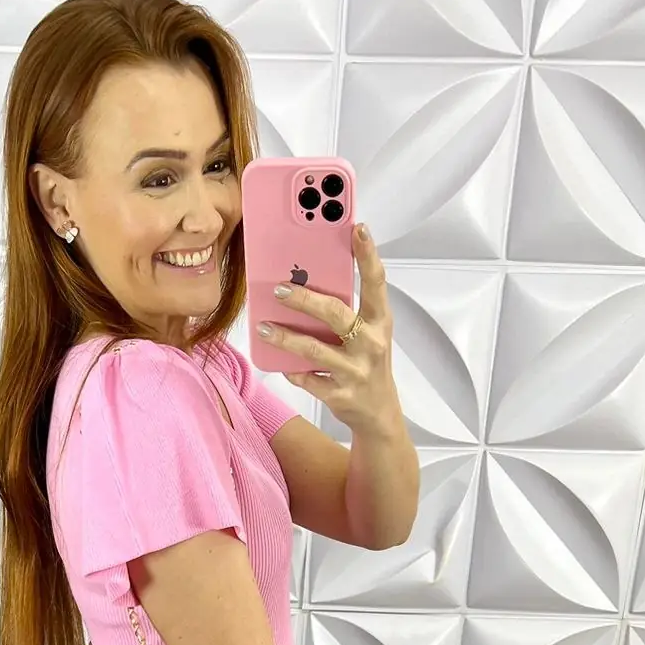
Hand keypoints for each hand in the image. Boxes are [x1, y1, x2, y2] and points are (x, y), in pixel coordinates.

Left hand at [258, 222, 397, 432]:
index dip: (368, 255)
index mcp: (380, 322)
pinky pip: (308, 380)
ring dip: (286, 338)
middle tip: (279, 289)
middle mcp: (370, 344)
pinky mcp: (340, 396)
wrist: (379, 415)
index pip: (376, 283)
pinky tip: (280, 363)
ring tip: (264, 327)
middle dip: (305, 299)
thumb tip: (306, 282)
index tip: (357, 229)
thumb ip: (347, 310)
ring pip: (314, 350)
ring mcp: (356, 371)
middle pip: (336, 314)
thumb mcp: (368, 334)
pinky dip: (293, 371)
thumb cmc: (368, 364)